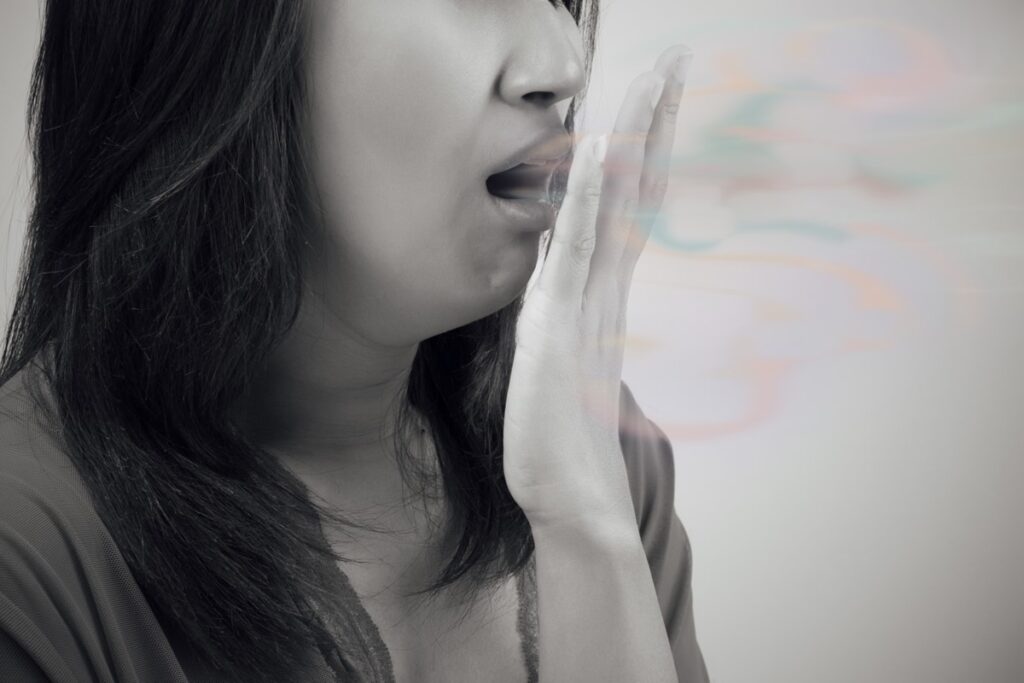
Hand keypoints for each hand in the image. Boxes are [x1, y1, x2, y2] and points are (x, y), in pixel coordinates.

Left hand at [503, 44, 693, 535]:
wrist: (572, 500)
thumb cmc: (560, 438)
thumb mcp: (556, 361)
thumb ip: (560, 316)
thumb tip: (551, 280)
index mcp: (597, 294)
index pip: (624, 207)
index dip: (641, 151)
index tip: (654, 100)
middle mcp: (600, 288)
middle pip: (634, 191)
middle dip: (653, 125)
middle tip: (675, 63)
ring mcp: (585, 301)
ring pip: (615, 204)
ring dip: (634, 138)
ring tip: (657, 77)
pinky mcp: (561, 322)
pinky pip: (578, 245)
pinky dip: (590, 193)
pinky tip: (599, 147)